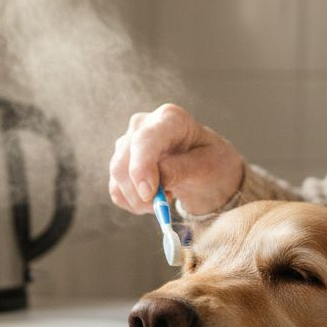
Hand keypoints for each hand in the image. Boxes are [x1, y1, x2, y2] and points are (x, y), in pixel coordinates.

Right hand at [108, 103, 243, 215]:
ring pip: (118, 176)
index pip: (145, 140)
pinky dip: (133, 203)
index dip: (142, 167)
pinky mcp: (121, 163)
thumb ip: (182, 169)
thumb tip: (158, 180)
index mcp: (171, 119)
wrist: (204, 167)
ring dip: (139, 200)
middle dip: (140, 193)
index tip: (149, 194)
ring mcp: (128, 143)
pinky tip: (153, 200)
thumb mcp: (208, 165)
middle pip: (124, 161)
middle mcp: (143, 125)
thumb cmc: (211, 161)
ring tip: (166, 197)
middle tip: (163, 207)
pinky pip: (116, 189)